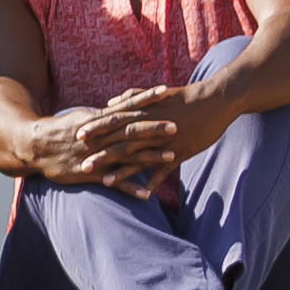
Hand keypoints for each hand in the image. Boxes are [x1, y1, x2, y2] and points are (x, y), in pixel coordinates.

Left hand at [85, 84, 203, 181]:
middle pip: (120, 142)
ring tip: (104, 182)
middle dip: (100, 154)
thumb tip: (110, 102)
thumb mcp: (155, 95)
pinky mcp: (180, 152)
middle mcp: (150, 127)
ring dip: (121, 171)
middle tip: (81, 166)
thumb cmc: (183, 96)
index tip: (76, 135)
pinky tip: (142, 195)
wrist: (214, 101)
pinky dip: (153, 182)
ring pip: (138, 158)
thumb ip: (130, 97)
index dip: (95, 128)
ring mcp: (164, 141)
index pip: (113, 120)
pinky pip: (164, 170)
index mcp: (142, 112)